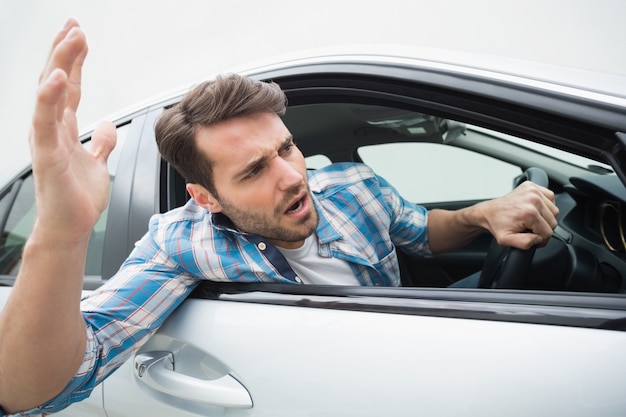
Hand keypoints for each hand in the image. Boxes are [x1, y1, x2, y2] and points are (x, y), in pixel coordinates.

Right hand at [30, 19, 115, 244]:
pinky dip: (49, 99)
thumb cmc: (79, 198)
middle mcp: (52, 129)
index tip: (80, 34)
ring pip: (50, 94)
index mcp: (63, 128)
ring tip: (72, 37)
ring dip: (61, 63)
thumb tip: (107, 124)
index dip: (74, 60)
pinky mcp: (47, 156)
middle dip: (65, 51)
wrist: (71, 228)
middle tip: (74, 25)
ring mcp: (47, 140)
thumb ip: (101, 142)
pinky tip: (59, 78)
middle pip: (58, 82)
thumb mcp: (98, 163)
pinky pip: (46, 123)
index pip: (70, 86)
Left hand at [481, 181, 558, 248]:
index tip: (532, 238)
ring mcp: (533, 191)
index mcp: (529, 213)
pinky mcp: (532, 186)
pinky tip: (535, 209)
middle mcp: (533, 200)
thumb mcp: (506, 240)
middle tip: (530, 229)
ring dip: (545, 217)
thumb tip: (539, 239)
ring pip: (554, 210)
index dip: (541, 239)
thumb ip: (525, 243)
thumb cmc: (497, 224)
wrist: (488, 212)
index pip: (548, 232)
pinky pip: (550, 198)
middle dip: (543, 228)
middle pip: (553, 221)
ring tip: (531, 219)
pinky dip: (546, 205)